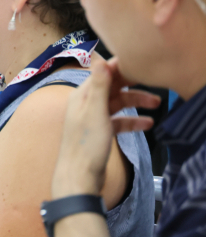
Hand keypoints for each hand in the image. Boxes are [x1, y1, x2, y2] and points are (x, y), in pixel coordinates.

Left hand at [52, 57, 159, 198]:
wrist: (79, 177)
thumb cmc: (86, 144)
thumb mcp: (95, 111)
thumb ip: (98, 86)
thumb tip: (99, 59)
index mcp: (81, 96)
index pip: (102, 74)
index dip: (120, 68)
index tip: (140, 64)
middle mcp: (85, 104)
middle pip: (111, 88)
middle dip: (132, 85)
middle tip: (153, 84)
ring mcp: (92, 119)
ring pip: (117, 104)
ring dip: (135, 103)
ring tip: (157, 105)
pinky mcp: (100, 133)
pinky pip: (118, 122)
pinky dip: (131, 121)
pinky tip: (147, 124)